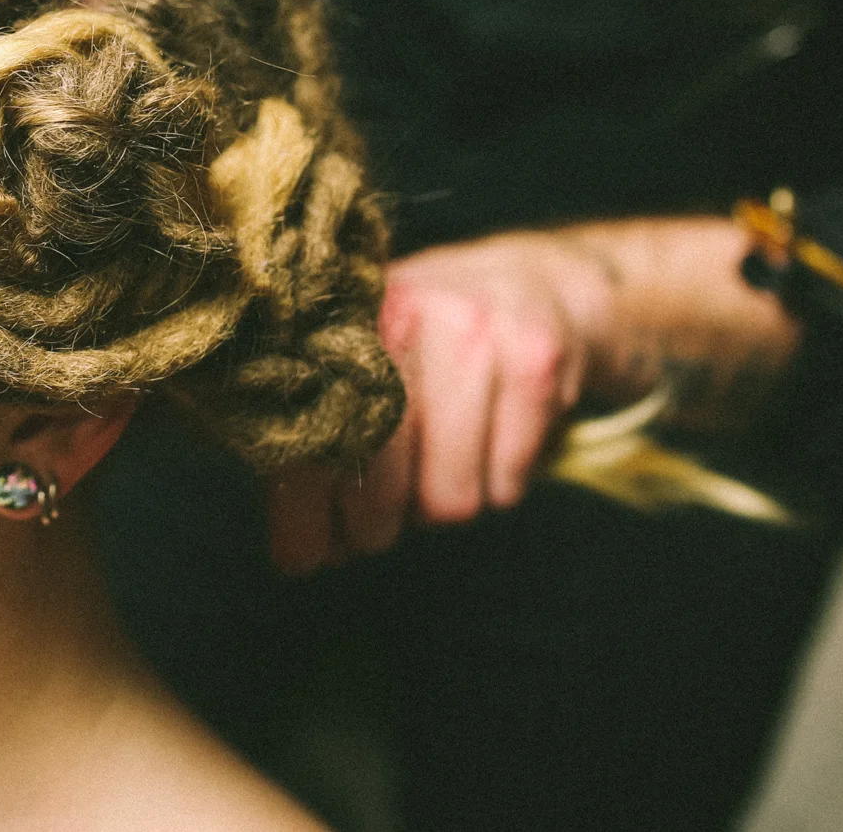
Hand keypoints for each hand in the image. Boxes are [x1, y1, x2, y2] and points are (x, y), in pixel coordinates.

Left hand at [266, 231, 608, 572]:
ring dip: (444, 503)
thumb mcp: (365, 366)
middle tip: (379, 522)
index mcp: (340, 320)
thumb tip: (300, 553)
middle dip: (374, 525)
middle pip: (377, 483)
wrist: (542, 284)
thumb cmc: (431, 344)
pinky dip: (500, 482)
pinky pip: (507, 485)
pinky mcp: (537, 361)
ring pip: (449, 498)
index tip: (302, 557)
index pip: (310, 441)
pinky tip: (494, 440)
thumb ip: (321, 442)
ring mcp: (474, 332)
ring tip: (444, 463)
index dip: (304, 515)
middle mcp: (402, 315)